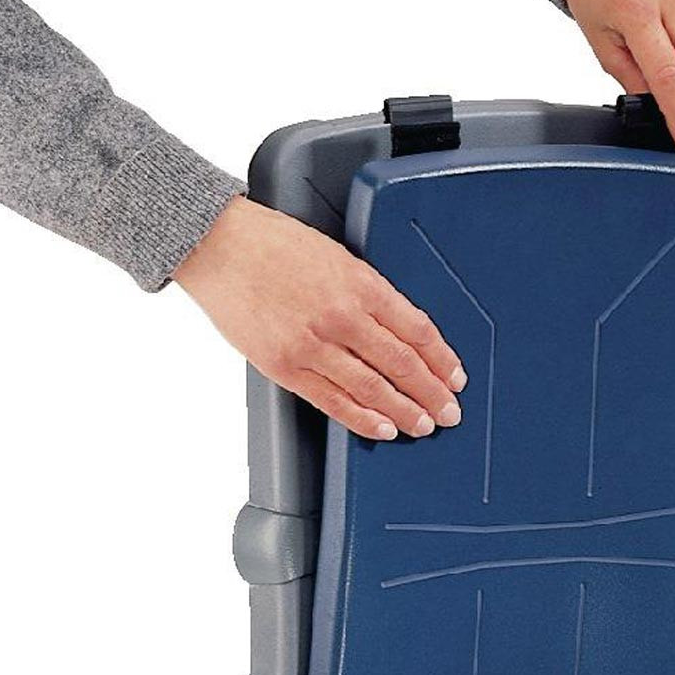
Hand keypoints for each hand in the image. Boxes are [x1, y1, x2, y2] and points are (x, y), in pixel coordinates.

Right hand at [175, 196, 466, 440]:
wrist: (219, 246)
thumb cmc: (273, 246)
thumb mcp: (336, 256)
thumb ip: (367, 294)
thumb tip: (399, 332)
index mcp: (360, 284)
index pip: (417, 330)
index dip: (442, 359)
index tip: (455, 376)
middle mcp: (342, 316)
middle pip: (402, 364)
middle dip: (432, 393)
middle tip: (449, 411)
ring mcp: (312, 345)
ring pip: (372, 389)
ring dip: (404, 411)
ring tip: (422, 425)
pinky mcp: (285, 367)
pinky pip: (333, 401)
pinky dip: (362, 419)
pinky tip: (383, 429)